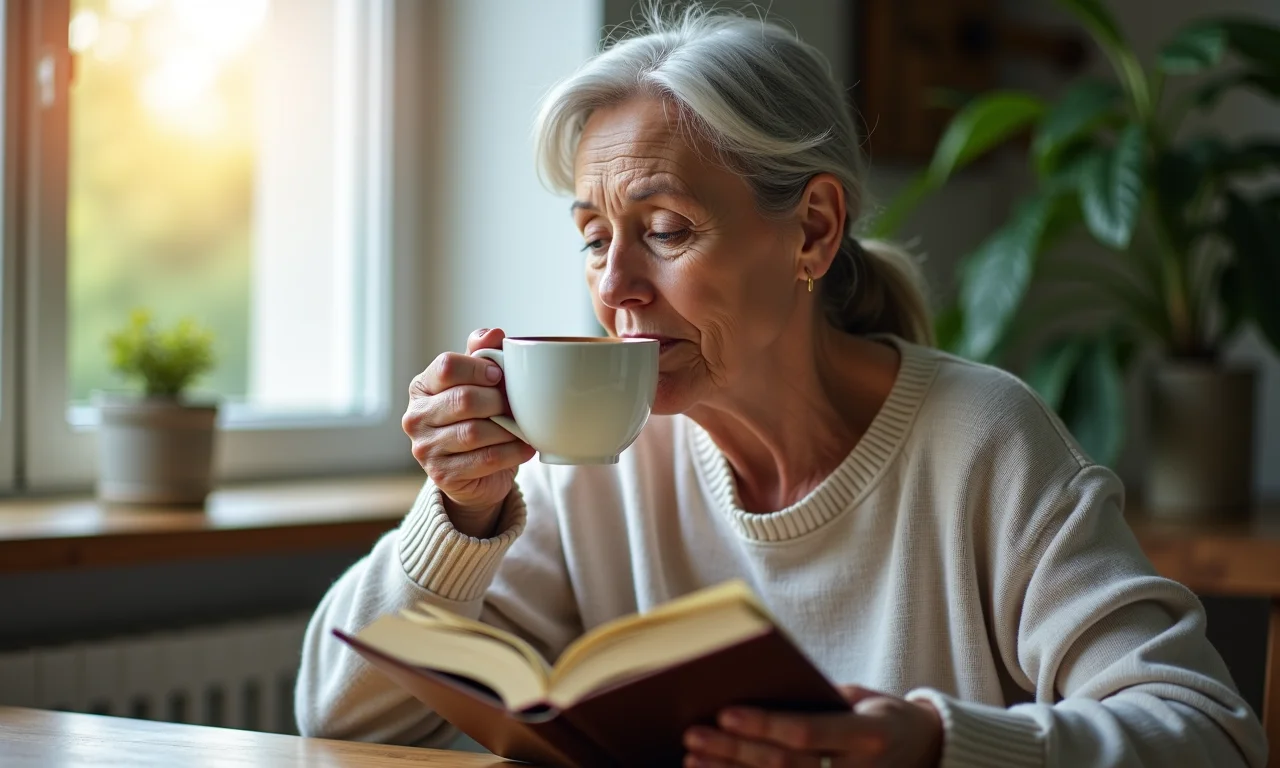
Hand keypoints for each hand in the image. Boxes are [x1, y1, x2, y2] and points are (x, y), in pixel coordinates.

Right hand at [403, 328, 535, 536]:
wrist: (474, 474)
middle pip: (464, 400)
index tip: (500, 376)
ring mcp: (425, 448)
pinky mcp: (442, 475)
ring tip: (524, 427)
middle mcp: (416, 417)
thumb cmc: (477, 420)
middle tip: (515, 406)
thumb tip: (493, 332)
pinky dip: (512, 452)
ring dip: (507, 429)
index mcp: (422, 387)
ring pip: (475, 432)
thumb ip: (481, 355)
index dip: (479, 368)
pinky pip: (485, 459)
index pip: (447, 366)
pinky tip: (526, 447)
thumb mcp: (477, 384)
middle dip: (498, 401)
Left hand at [683, 685, 942, 767]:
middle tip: (694, 735)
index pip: (808, 732)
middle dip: (733, 752)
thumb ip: (816, 699)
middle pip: (784, 766)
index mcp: (868, 735)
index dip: (764, 725)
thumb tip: (755, 689)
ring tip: (693, 761)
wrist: (926, 753)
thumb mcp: (859, 700)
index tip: (725, 712)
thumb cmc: (880, 717)